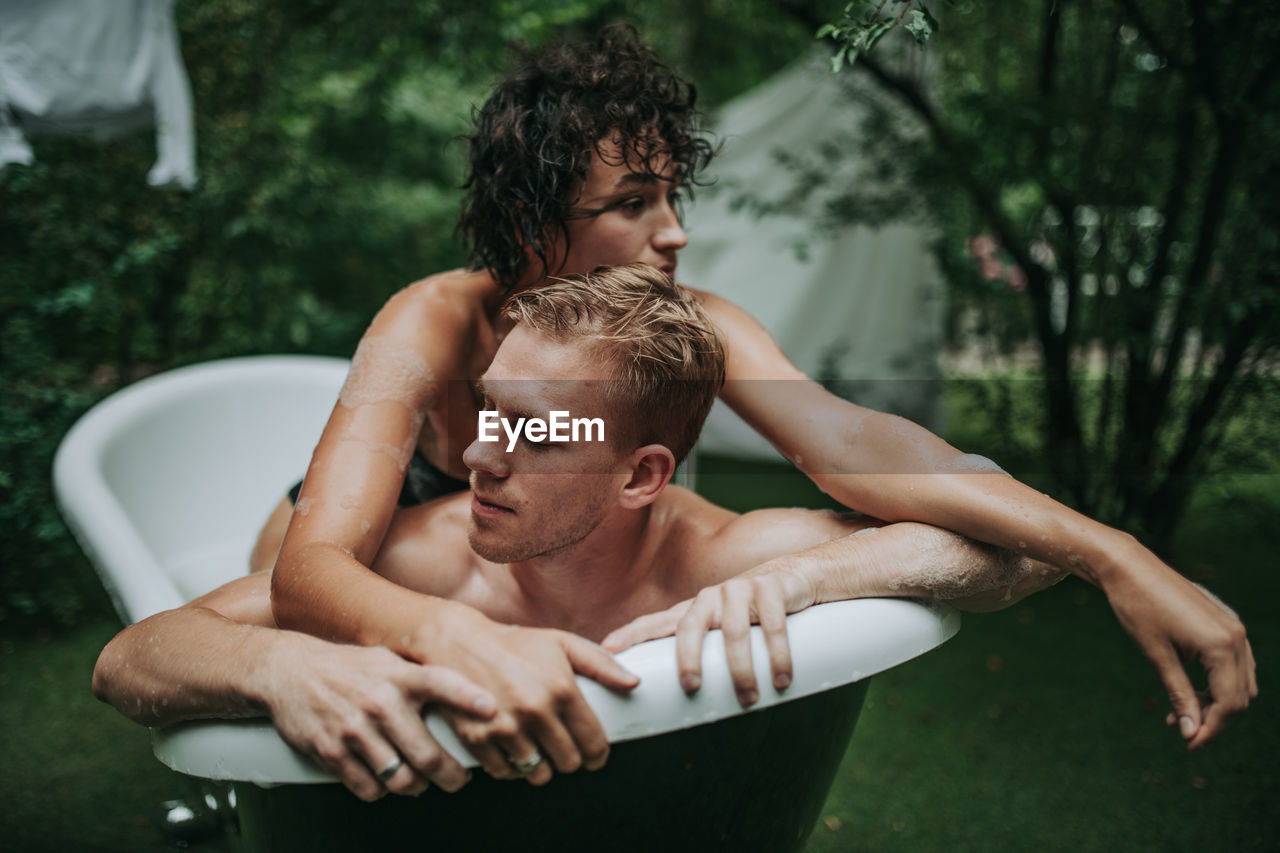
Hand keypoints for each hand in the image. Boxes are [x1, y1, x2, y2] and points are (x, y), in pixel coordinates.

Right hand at [262, 636, 496, 800]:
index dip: (467, 697)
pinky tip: (385, 780)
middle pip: (427, 755)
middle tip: (459, 779)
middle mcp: (379, 702)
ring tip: (421, 782)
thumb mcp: (387, 659)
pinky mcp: (331, 752)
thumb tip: (469, 692)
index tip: (492, 709)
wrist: (289, 671)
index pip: (440, 683)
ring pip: (401, 778)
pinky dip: (382, 791)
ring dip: (416, 787)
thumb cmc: (348, 667)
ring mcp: (354, 729)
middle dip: (451, 776)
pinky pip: (369, 788)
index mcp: (398, 676)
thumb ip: (420, 677)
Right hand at [422, 614, 639, 785]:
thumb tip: (634, 684)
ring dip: (541, 766)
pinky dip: (512, 768)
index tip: (594, 755)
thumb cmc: (515, 644)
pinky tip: (514, 752)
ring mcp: (505, 728)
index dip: (598, 754)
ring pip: (538, 773)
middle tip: (564, 748)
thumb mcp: (562, 644)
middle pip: (568, 762)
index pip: (593, 742)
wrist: (460, 643)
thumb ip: (602, 664)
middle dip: (570, 758)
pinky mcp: (477, 739)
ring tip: (538, 748)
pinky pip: (505, 773)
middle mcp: (536, 712)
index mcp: (561, 689)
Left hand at [602, 565, 814, 707]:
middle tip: (690, 687)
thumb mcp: (725, 629)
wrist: (798, 576)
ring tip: (749, 699)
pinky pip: (772, 625)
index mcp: (694, 610)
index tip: (607, 650)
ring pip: (734, 632)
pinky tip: (780, 679)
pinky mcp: (771, 589)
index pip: (657, 622)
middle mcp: (711, 597)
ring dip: (741, 669)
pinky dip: (777, 655)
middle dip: (687, 658)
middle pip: (690, 626)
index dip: (632, 634)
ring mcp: (740, 590)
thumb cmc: (754, 614)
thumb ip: (707, 654)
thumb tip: (689, 704)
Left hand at [1103, 559, 1256, 749]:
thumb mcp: (1157, 655)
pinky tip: (1191, 688)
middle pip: (1240, 695)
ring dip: (1216, 701)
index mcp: (1222, 644)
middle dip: (1214, 717)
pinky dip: (1217, 681)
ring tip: (1180, 711)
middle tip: (1181, 730)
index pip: (1230, 702)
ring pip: (1240, 681)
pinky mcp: (1224, 622)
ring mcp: (1233, 626)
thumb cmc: (1138, 608)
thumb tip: (1192, 733)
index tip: (1190, 745)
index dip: (1212, 729)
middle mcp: (1236, 636)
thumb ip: (1180, 694)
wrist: (1129, 567)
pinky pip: (1233, 662)